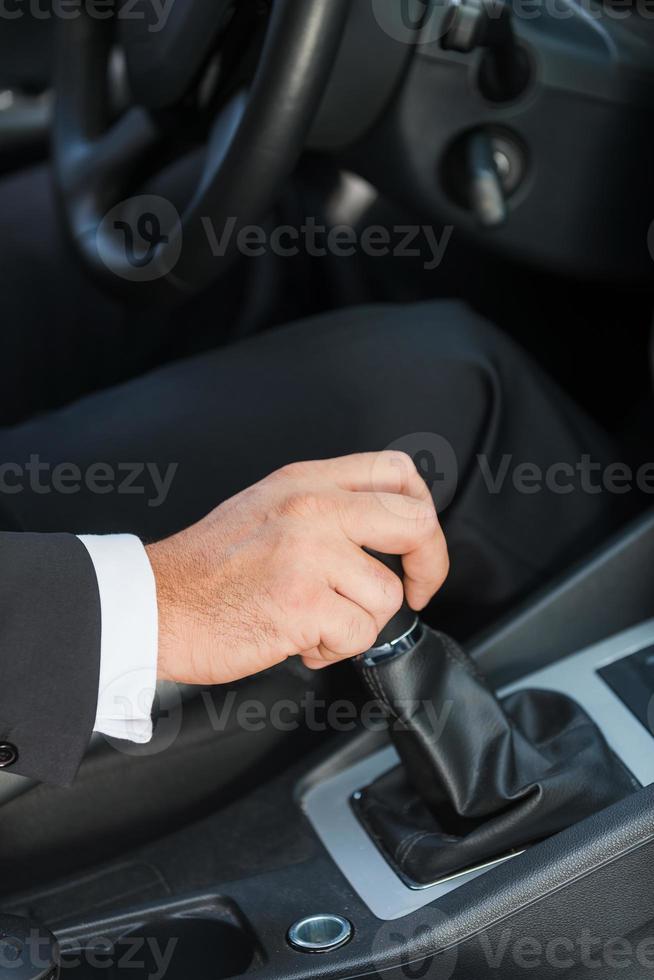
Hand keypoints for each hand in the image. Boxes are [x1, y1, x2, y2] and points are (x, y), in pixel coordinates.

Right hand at [147, 452, 448, 684]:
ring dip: (356, 622)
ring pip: (385, 595)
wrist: (156, 604)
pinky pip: (358, 634)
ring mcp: (308, 554)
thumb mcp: (267, 507)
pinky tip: (298, 638)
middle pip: (414, 525)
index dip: (422, 510)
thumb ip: (324, 507)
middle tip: (415, 592)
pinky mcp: (302, 603)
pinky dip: (333, 649)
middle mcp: (312, 508)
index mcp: (305, 482)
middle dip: (428, 567)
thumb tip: (384, 528)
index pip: (395, 473)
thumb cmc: (207, 567)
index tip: (415, 545)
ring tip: (313, 621)